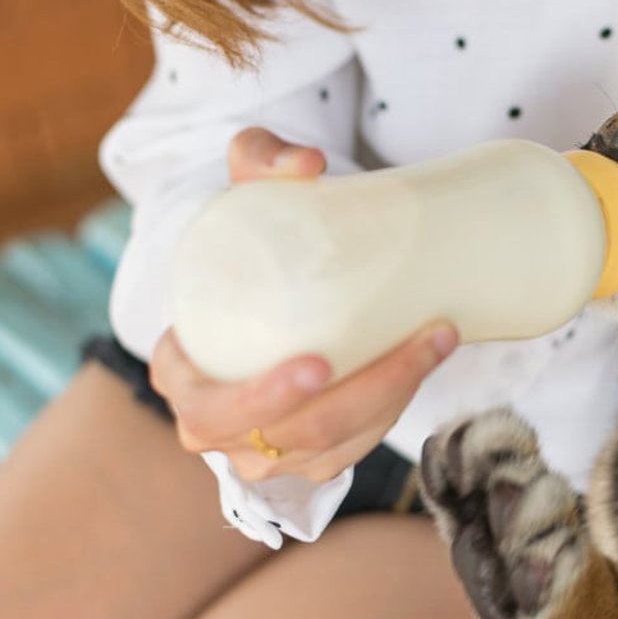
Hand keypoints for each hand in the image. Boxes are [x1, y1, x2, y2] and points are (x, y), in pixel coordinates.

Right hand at [149, 127, 458, 482]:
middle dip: (357, 399)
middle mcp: (212, 425)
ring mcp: (262, 451)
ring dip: (393, 399)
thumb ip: (261, 159)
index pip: (213, 404)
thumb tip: (307, 163)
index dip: (264, 397)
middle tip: (411, 347)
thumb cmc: (246, 245)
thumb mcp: (243, 194)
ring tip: (438, 338)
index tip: (319, 364)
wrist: (266, 291)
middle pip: (289, 433)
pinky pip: (354, 449)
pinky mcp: (308, 459)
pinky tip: (426, 364)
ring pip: (331, 446)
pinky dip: (394, 411)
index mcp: (179, 372)